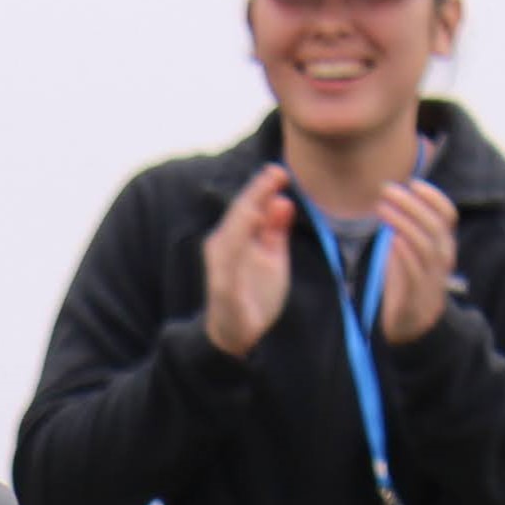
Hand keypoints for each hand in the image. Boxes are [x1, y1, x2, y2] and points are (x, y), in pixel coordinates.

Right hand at [202, 164, 296, 358]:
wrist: (235, 333)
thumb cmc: (252, 293)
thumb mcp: (272, 257)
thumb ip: (276, 231)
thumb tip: (283, 201)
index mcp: (236, 238)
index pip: (249, 207)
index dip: (262, 188)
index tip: (281, 171)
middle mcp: (222, 247)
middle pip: (240, 214)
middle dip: (257, 192)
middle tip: (277, 172)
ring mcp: (221, 267)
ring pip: (233, 232)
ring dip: (249, 210)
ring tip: (265, 190)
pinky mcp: (223, 287)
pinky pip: (230, 261)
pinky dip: (241, 240)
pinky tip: (254, 221)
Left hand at [376, 180, 459, 343]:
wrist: (414, 326)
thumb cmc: (409, 284)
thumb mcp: (411, 253)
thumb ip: (408, 230)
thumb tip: (396, 200)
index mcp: (444, 245)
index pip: (446, 214)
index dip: (432, 196)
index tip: (412, 182)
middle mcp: (442, 258)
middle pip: (432, 224)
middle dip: (410, 203)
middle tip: (387, 190)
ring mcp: (431, 276)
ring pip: (423, 244)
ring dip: (402, 222)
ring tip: (381, 208)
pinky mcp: (415, 295)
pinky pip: (413, 271)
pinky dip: (404, 253)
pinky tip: (392, 239)